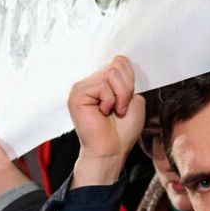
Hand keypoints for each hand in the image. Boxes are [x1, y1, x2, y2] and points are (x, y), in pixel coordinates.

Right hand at [67, 55, 144, 187]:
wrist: (112, 149)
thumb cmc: (123, 129)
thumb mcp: (133, 98)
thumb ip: (127, 80)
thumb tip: (121, 61)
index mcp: (103, 81)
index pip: (120, 61)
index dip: (130, 79)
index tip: (128, 99)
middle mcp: (91, 81)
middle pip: (117, 64)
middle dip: (127, 88)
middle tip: (121, 107)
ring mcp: (82, 87)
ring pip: (112, 73)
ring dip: (121, 95)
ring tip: (114, 110)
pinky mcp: (77, 94)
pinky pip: (102, 85)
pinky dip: (110, 100)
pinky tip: (103, 112)